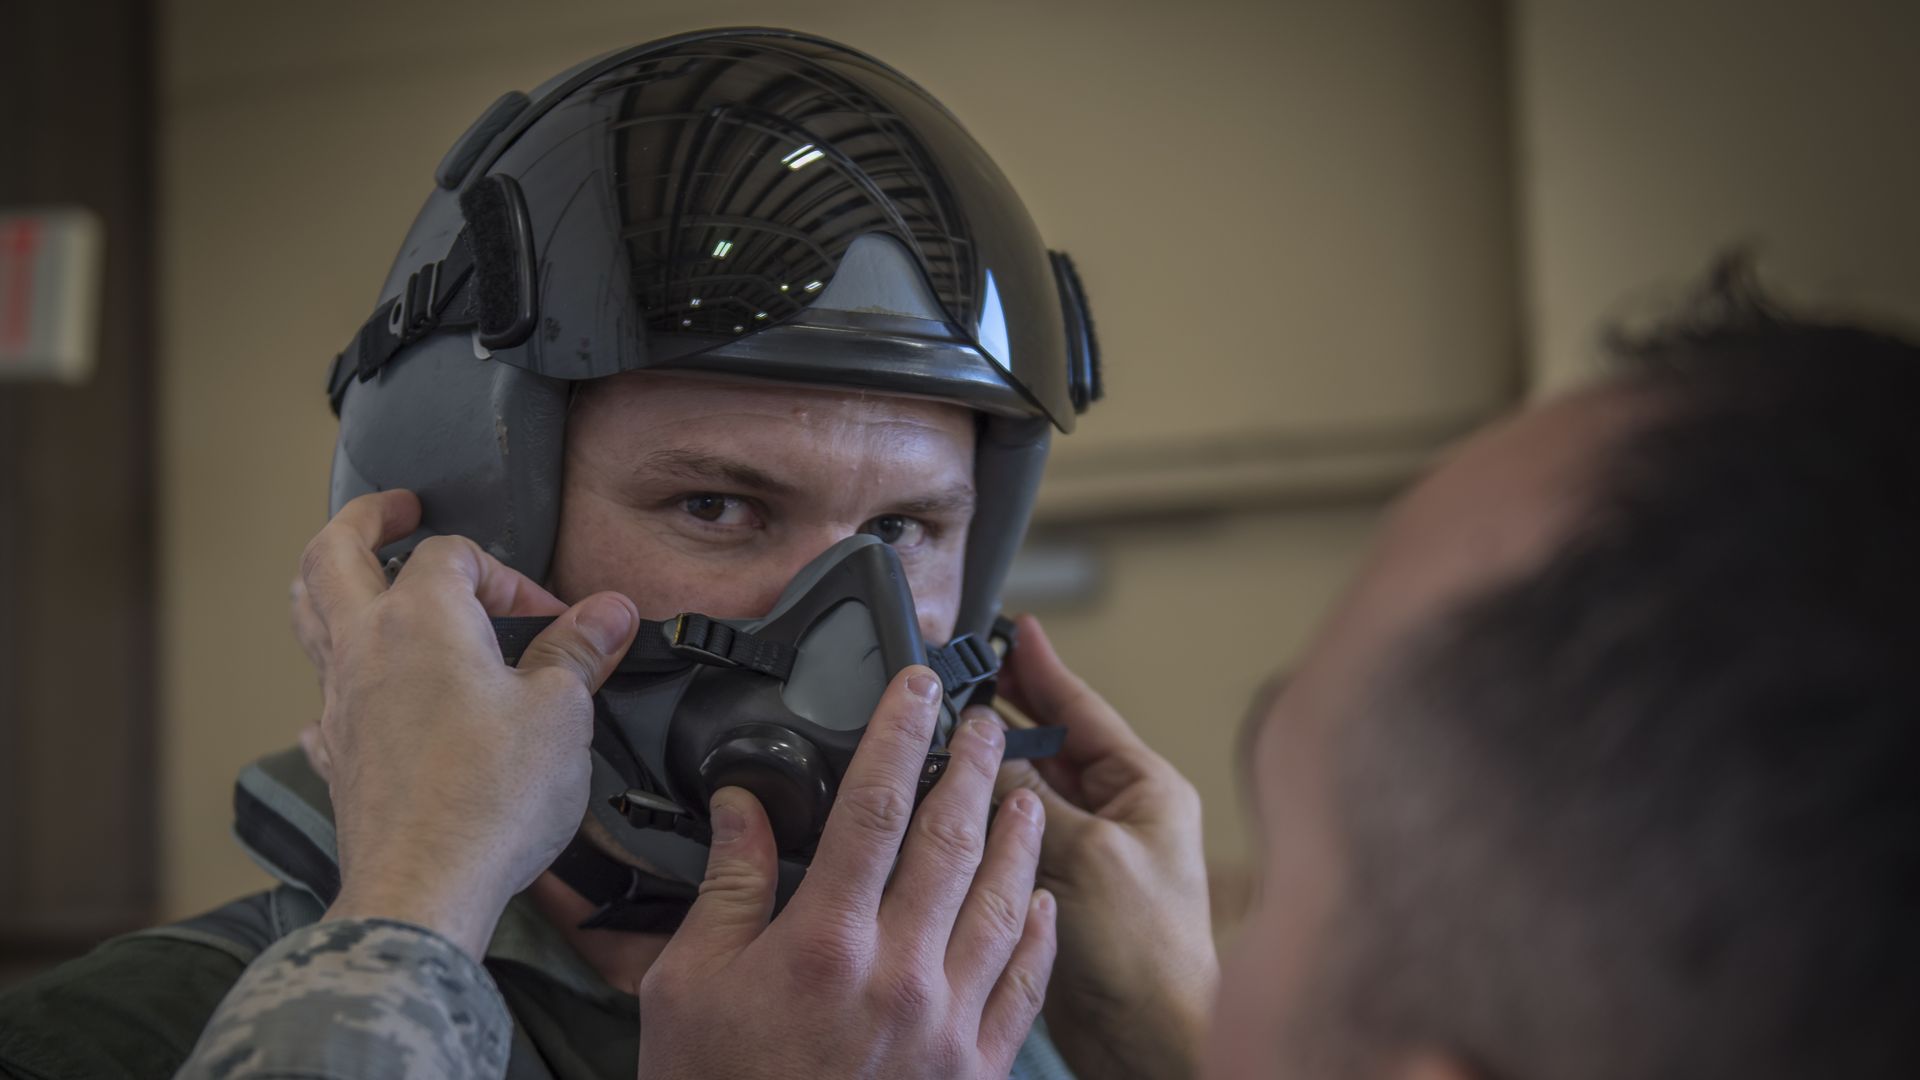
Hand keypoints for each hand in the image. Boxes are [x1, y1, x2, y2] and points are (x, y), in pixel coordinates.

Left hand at [297, 490, 640, 957]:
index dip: (507, 573)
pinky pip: (322, 699)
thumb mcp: (561, 711)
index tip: (552, 614)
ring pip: (310, 619)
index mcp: (422, 620)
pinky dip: (337, 678)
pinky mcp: (339, 756)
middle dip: (363, 520)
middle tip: (393, 507)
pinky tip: (352, 693)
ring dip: (331, 583)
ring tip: (354, 573)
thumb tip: (610, 612)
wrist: (425, 889)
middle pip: (332, 556)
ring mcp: (341, 704)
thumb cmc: (489, 800)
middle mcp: (366, 649)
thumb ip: (579, 651)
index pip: (453, 555)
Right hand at [639, 667, 1056, 1078]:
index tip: (916, 687)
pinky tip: (1042, 904)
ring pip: (1000, 907)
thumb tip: (746, 808)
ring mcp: (944, 1025)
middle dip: (972, 771)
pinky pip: (1020, 990)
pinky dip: (1036, 939)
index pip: (873, 807)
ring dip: (1016, 841)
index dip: (898, 734)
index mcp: (824, 943)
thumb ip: (729, 888)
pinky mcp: (971, 1072)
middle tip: (985, 724)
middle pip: (950, 843)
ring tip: (1023, 794)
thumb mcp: (687, 986)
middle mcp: (898, 974)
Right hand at [992, 615, 1218, 1079]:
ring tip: (938, 739)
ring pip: (1026, 795)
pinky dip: (981, 825)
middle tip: (954, 681)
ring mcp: (1089, 857)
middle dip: (1003, 717)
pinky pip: (1012, 844)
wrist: (1152, 1042)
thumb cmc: (1150, 955)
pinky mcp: (1060, 897)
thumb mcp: (1086, 855)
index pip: (1083, 710)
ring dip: (987, 772)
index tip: (1011, 628)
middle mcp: (1119, 816)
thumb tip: (981, 757)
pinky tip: (947, 814)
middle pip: (1049, 748)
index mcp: (1146, 789)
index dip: (1042, 669)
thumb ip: (1030, 803)